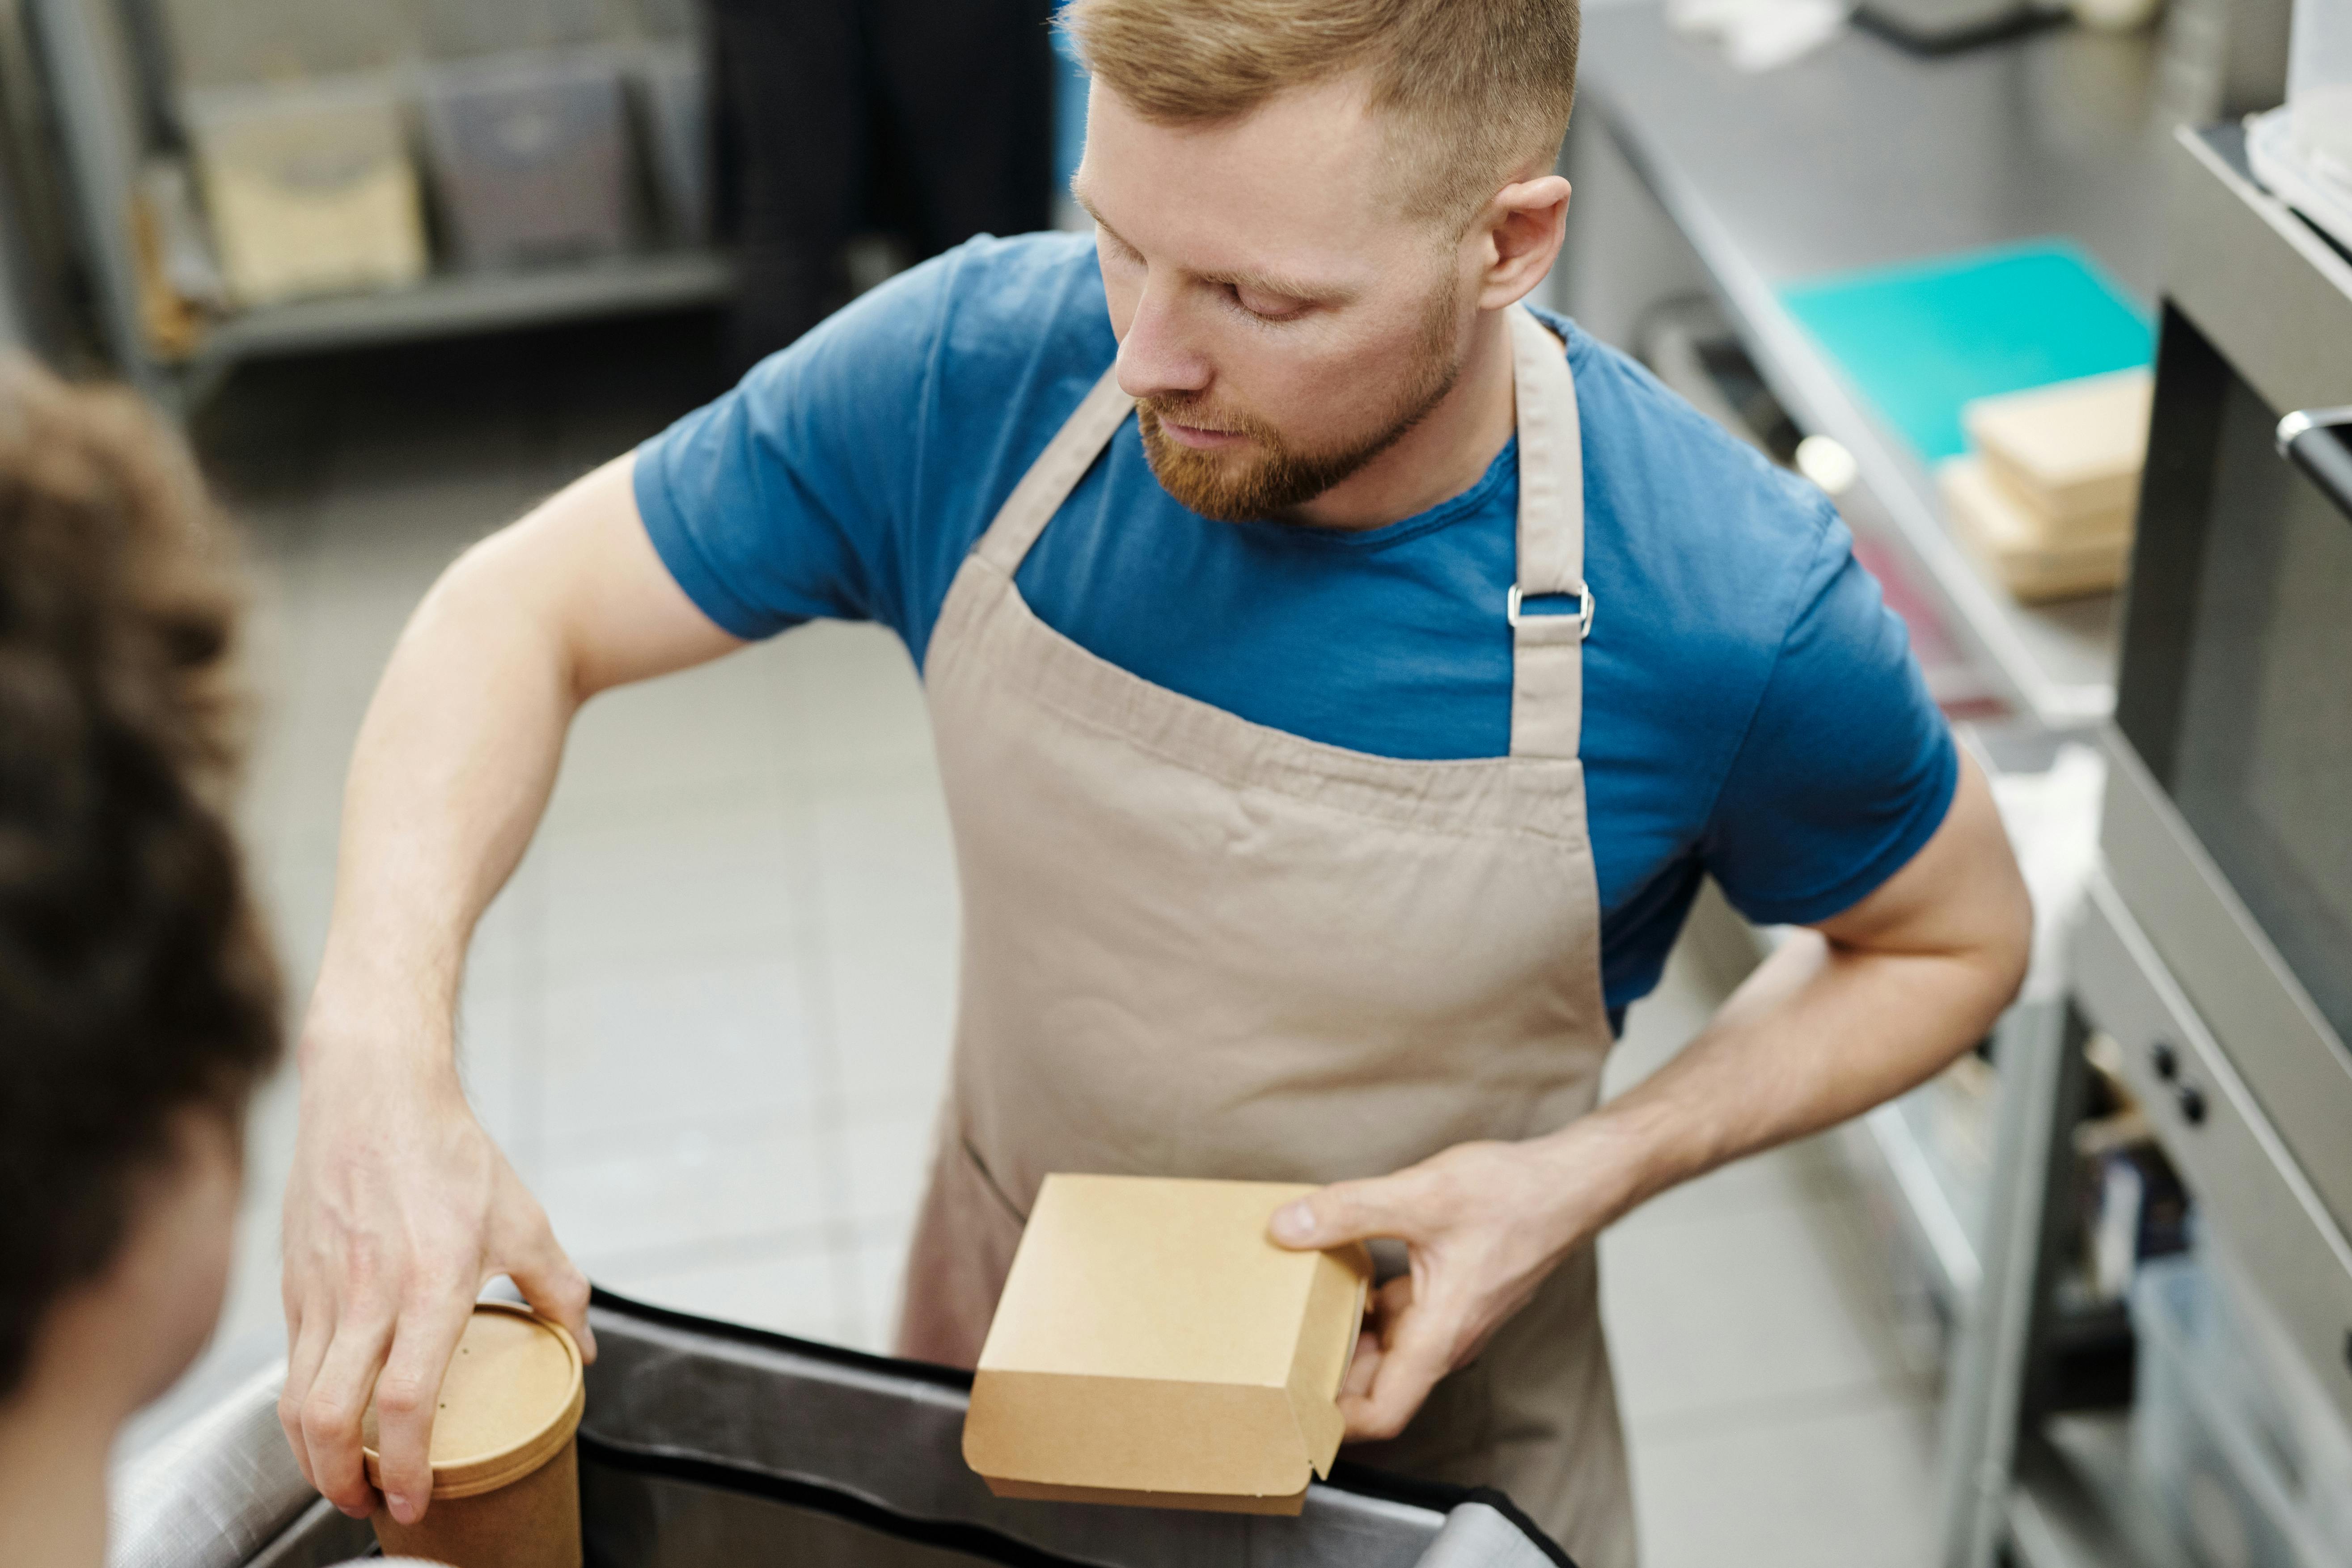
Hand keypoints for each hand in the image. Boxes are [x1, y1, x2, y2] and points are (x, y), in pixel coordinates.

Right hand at [278, 1037, 591, 1527]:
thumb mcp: (523, 1219)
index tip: (415, 1500)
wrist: (375, 1093)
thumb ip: (557, 1288)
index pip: (407, 1400)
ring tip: (340, 1479)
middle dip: (341, 1482)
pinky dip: (299, 1407)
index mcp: (431, 1283)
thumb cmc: (449, 1153)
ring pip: (295, 1399)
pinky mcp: (293, 1281)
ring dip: (311, 1457)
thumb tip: (584, 1346)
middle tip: (369, 1505)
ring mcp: (322, 1289)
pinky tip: (325, 1418)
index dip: (407, 1464)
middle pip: (330, 1418)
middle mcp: (369, 1294)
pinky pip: (287, 1363)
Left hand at [1268, 1133, 1631, 1441]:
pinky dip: (1367, 1308)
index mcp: (1438, 1335)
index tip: (1289, 1410)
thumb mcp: (1421, 1196)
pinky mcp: (1450, 1292)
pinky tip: (1336, 1274)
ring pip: (1387, 1351)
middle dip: (1326, 1380)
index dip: (1334, 1422)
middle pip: (1376, 1385)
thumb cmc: (1514, 1197)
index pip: (1382, 1412)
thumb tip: (1285, 1227)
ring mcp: (1449, 1317)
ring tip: (1290, 1319)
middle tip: (1271, 1358)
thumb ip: (1349, 1211)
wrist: (1571, 1184)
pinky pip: (1400, 1318)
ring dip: (1344, 1341)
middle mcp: (1444, 1337)